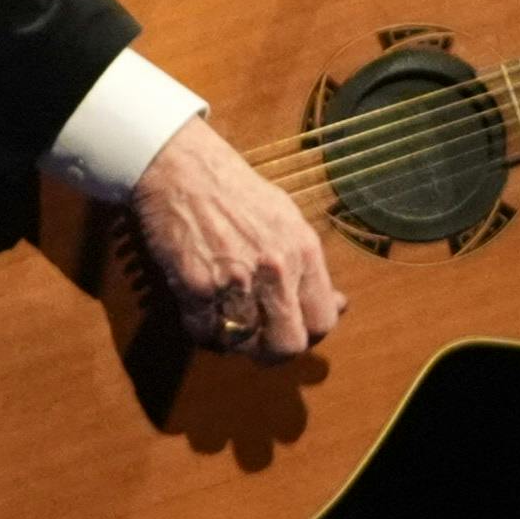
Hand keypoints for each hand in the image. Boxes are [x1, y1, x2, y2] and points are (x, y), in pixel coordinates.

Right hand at [128, 117, 346, 363]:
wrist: (181, 168)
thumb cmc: (234, 191)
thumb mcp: (286, 219)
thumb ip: (310, 266)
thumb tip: (338, 305)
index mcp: (303, 250)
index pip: (323, 321)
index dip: (307, 333)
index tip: (290, 328)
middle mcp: (275, 268)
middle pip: (287, 345)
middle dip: (272, 350)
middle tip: (257, 339)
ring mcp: (235, 280)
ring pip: (243, 344)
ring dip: (232, 338)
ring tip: (224, 317)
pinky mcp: (196, 286)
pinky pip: (203, 333)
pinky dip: (201, 328)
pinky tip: (200, 309)